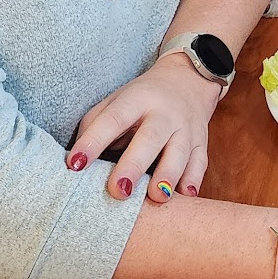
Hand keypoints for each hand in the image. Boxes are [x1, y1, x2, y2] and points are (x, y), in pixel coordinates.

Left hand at [67, 54, 221, 203]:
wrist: (187, 81)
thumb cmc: (140, 100)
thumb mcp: (115, 101)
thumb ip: (95, 125)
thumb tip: (76, 161)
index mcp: (137, 99)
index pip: (113, 119)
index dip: (94, 141)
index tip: (75, 165)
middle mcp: (163, 113)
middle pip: (150, 138)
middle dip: (134, 165)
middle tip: (118, 191)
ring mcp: (186, 127)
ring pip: (180, 152)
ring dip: (168, 175)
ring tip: (156, 197)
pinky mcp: (202, 142)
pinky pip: (200, 162)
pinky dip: (194, 179)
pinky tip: (186, 196)